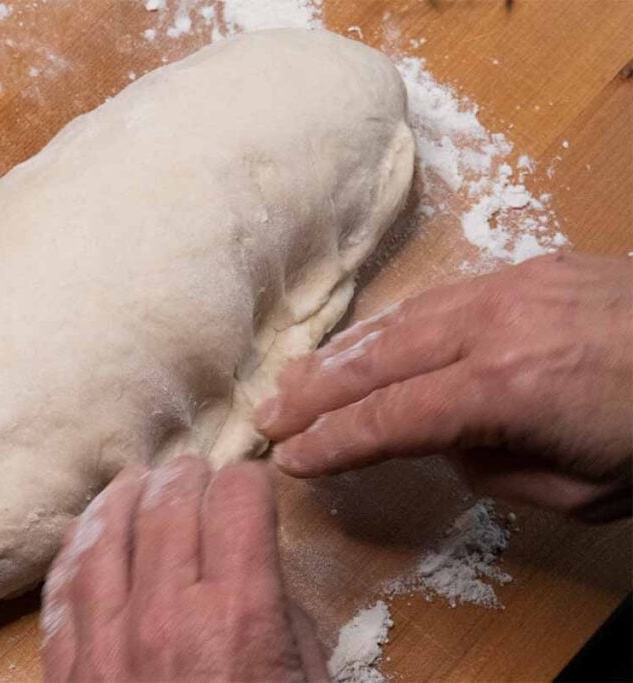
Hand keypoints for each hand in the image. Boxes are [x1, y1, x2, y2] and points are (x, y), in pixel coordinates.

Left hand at [41, 456, 327, 681]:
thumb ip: (283, 616)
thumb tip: (254, 568)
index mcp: (240, 616)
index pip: (238, 500)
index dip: (250, 483)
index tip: (253, 489)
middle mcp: (167, 614)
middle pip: (169, 502)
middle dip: (189, 476)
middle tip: (196, 473)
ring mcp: (107, 642)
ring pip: (104, 531)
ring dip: (125, 496)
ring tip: (137, 482)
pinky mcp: (68, 671)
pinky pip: (62, 588)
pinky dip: (76, 549)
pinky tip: (88, 533)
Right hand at [256, 253, 632, 522]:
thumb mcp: (584, 492)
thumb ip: (497, 470)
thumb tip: (451, 442)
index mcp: (505, 389)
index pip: (390, 418)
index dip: (334, 442)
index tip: (290, 459)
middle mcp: (492, 328)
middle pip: (377, 361)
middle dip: (316, 391)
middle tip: (267, 413)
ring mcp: (509, 288)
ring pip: (400, 320)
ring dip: (341, 352)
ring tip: (296, 376)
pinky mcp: (528, 269)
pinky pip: (438, 298)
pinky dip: (391, 323)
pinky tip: (367, 339)